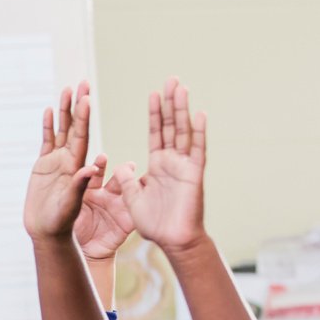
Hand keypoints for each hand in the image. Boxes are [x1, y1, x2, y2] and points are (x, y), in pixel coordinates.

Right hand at [22, 82, 99, 242]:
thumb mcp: (72, 205)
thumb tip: (89, 167)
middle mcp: (69, 160)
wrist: (47, 231)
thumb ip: (80, 186)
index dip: (84, 118)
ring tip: (66, 89)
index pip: (82, 137)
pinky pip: (47, 142)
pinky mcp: (43, 166)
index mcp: (78, 167)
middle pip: (74, 127)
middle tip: (82, 83)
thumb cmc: (62, 223)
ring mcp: (56, 162)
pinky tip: (48, 111)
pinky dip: (48, 126)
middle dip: (77, 105)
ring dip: (64, 110)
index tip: (86, 98)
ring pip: (61, 130)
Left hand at [75, 154, 135, 261]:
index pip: (96, 174)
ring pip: (131, 193)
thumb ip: (73, 192)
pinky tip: (151, 200)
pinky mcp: (128, 222)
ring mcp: (119, 208)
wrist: (81, 253)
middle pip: (118, 180)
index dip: (99, 165)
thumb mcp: (69, 210)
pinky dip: (145, 206)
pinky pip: (138, 213)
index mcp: (90, 190)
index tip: (102, 157)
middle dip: (124, 171)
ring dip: (138, 186)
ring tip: (143, 179)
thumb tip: (74, 174)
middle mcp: (107, 196)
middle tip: (128, 165)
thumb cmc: (70, 230)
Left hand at [120, 78, 208, 255]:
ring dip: (182, 109)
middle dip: (170, 103)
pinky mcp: (194, 175)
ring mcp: (185, 166)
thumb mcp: (132, 199)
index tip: (154, 93)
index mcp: (157, 165)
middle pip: (171, 126)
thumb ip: (125, 181)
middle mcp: (172, 162)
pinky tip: (199, 114)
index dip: (155, 114)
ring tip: (180, 87)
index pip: (156, 133)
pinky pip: (197, 150)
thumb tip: (120, 164)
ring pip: (184, 132)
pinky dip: (199, 132)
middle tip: (171, 79)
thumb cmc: (155, 223)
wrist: (172, 240)